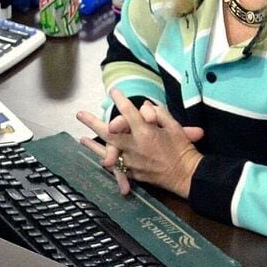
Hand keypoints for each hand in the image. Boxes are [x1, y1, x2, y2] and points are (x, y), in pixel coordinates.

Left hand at [77, 90, 204, 197]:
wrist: (186, 175)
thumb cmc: (183, 149)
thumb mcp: (174, 126)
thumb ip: (159, 114)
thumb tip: (146, 107)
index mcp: (146, 132)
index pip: (129, 112)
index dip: (120, 100)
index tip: (113, 91)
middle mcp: (135, 146)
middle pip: (109, 132)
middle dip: (93, 122)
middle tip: (80, 114)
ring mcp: (132, 160)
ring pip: (108, 150)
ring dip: (93, 144)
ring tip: (81, 138)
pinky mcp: (133, 172)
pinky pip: (116, 166)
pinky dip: (106, 160)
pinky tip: (96, 157)